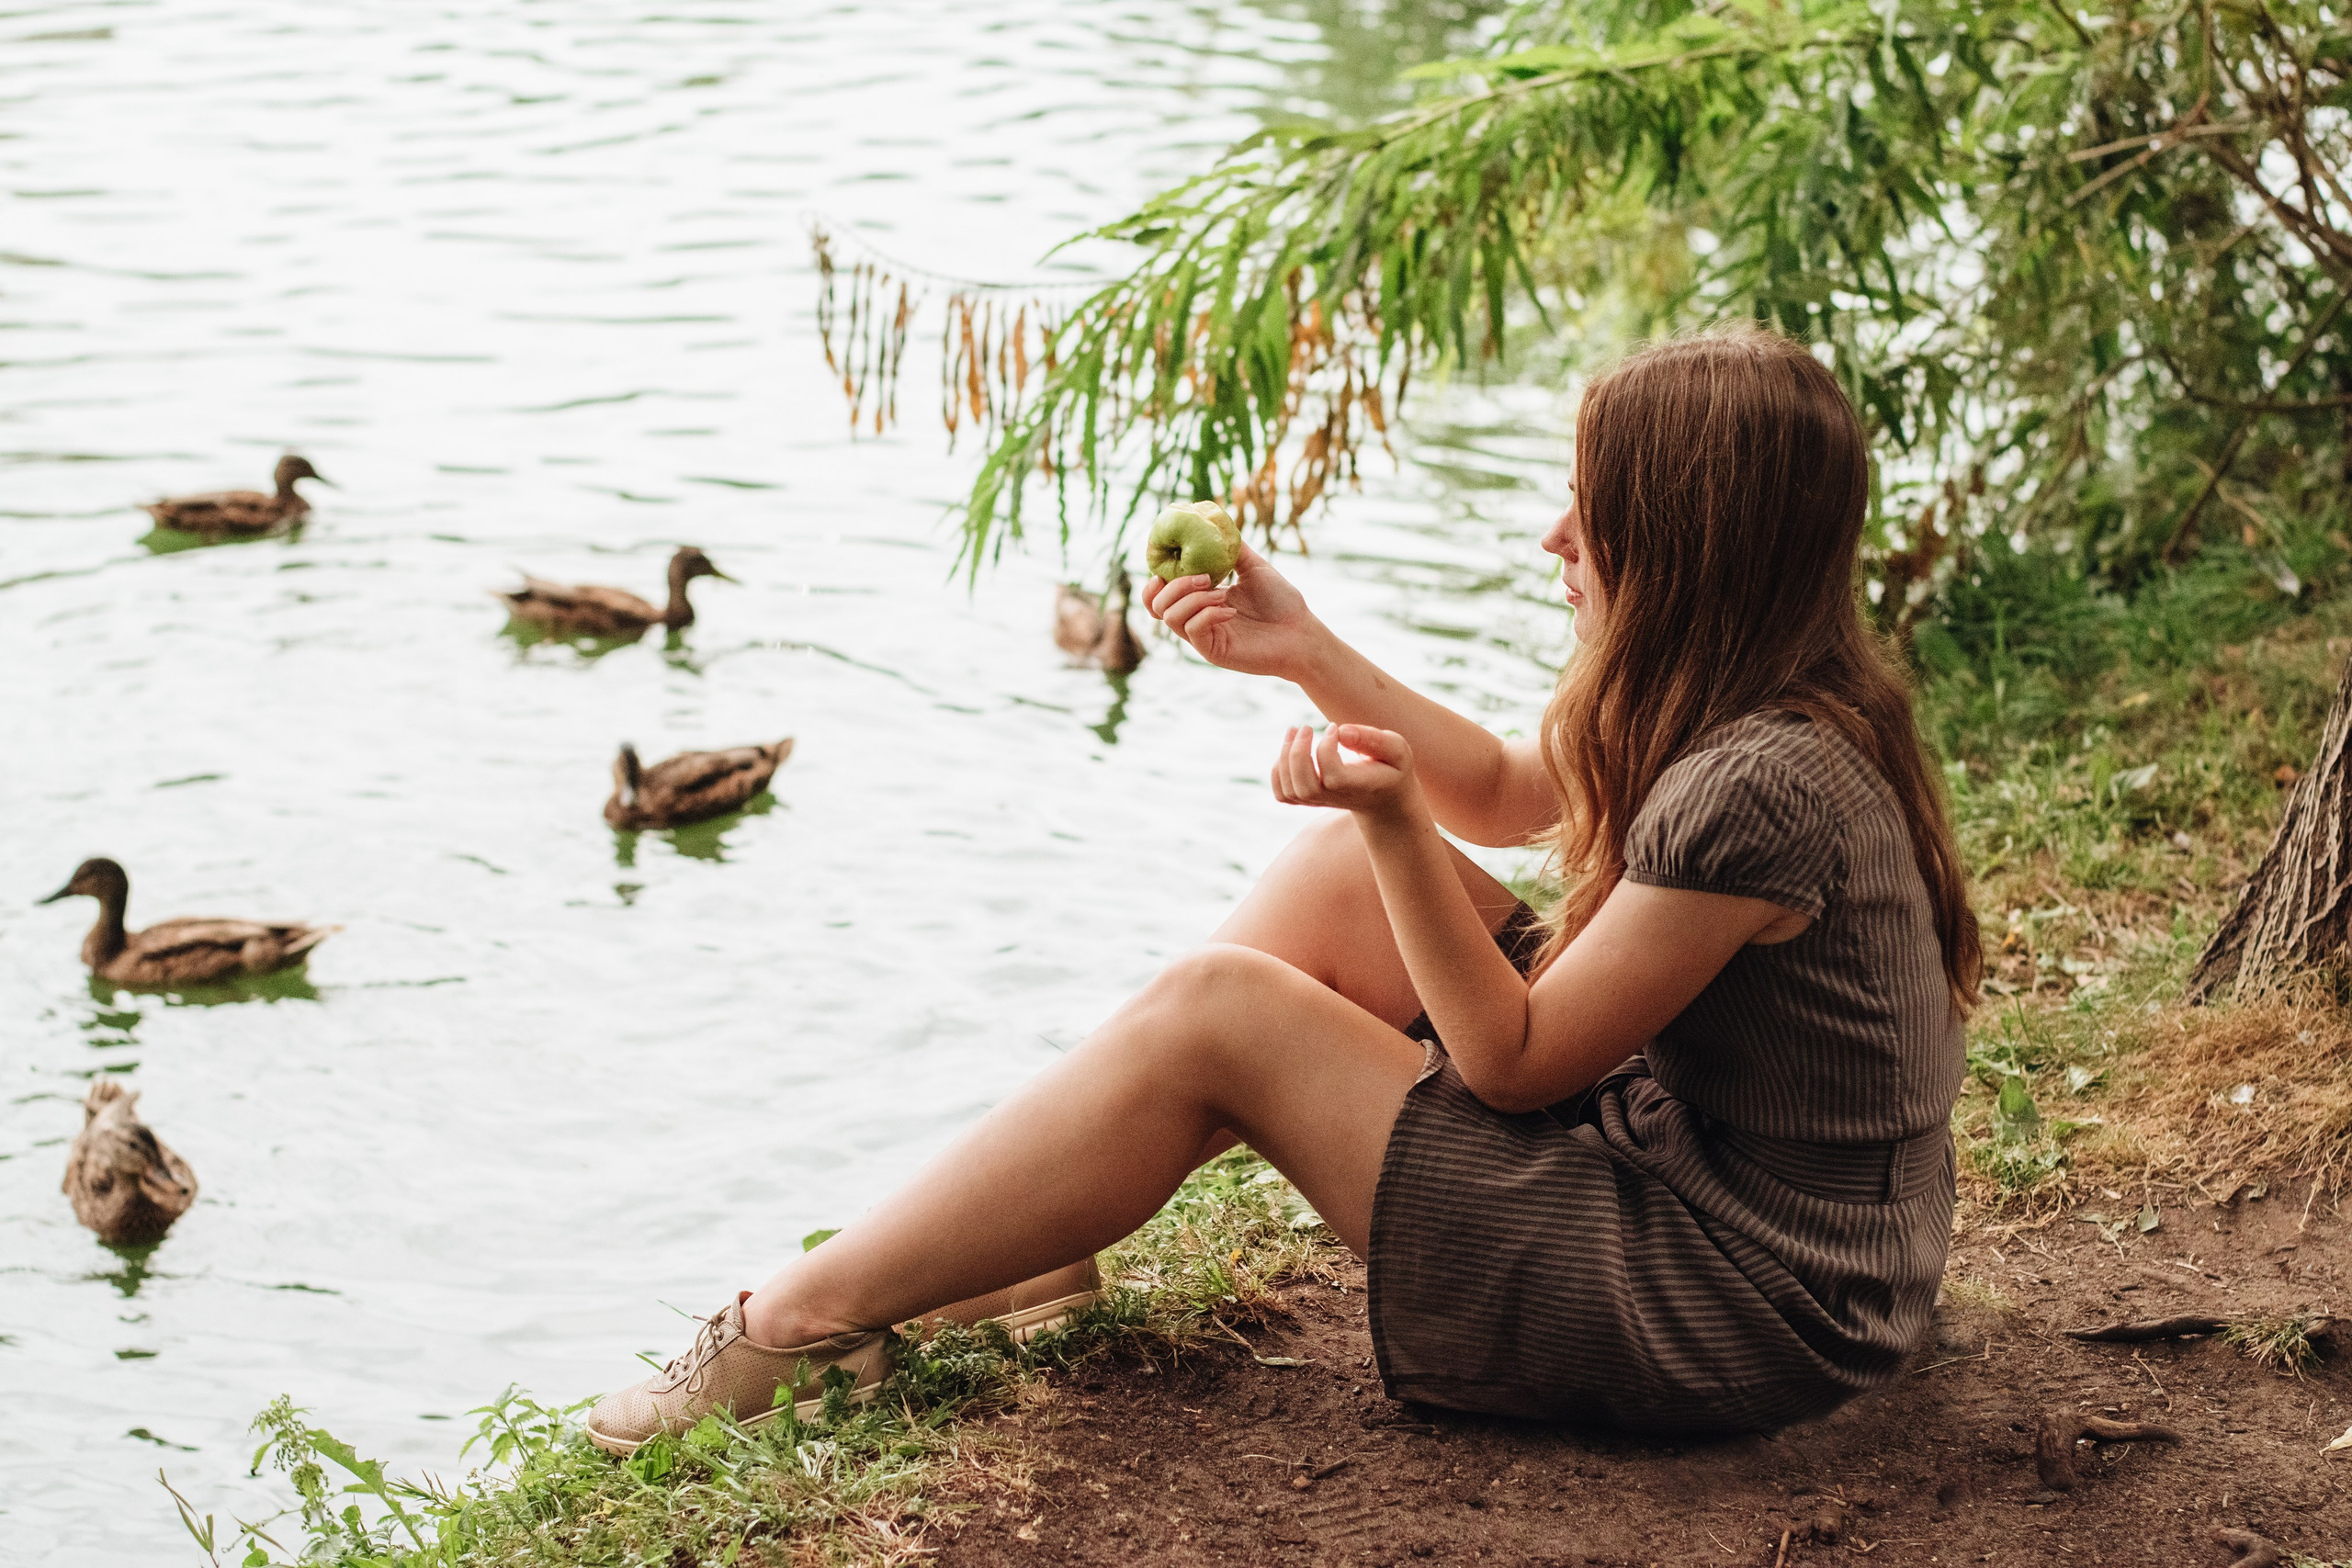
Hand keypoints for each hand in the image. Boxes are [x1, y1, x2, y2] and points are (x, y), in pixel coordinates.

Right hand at [1139, 540, 1322, 678]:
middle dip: (1175, 586)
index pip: (1159, 597)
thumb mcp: (1254, 567)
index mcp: (1199, 602)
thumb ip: (1231, 549)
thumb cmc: (1281, 601)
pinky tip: (1230, 611)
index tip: (1164, 568)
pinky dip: (1208, 614)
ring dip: (1193, 598)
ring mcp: (1203, 638)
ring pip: (1171, 618)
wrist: (1302, 631)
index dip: (1153, 583)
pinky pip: (1193, 631)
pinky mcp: (1213, 652)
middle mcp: (1196, 620)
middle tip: (1206, 577)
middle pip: (1157, 607)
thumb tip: (1213, 522)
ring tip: (1223, 593)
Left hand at [1270, 724, 1420, 819]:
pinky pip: (1282, 794)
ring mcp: (1319, 802)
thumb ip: (1374, 740)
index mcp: (1359, 786)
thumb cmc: (1391, 769)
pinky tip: (1289, 750)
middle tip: (1307, 727)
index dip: (1326, 748)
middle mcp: (1335, 798)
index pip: (1332, 776)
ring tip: (1295, 731)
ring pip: (1289, 789)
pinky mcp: (1308, 800)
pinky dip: (1278, 771)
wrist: (1385, 799)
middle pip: (1304, 786)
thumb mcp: (1396, 750)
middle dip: (1298, 753)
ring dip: (1285, 756)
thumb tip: (1341, 731)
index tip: (1333, 728)